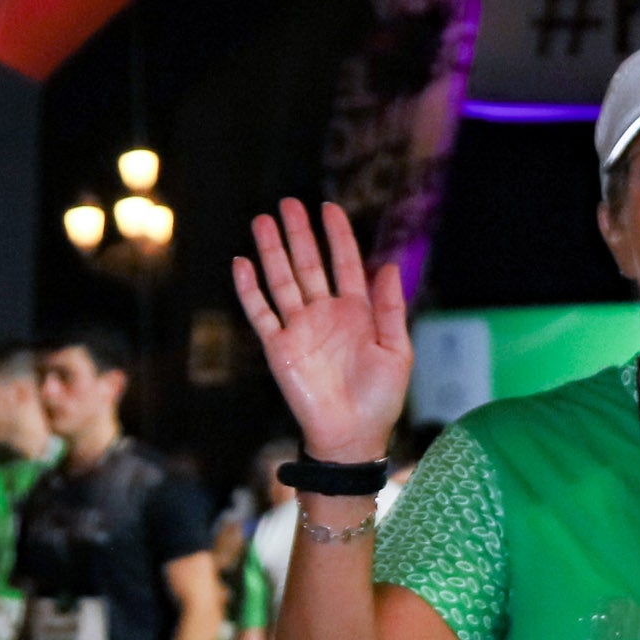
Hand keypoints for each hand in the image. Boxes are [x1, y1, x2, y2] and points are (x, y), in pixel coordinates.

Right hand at [232, 200, 408, 464]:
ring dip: (272, 252)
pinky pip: (261, 313)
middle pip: (308, 264)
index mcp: (356, 312)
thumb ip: (391, 308)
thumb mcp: (397, 350)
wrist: (351, 436)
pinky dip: (250, 289)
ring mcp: (299, 329)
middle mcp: (324, 314)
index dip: (337, 235)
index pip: (345, 263)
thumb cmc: (380, 399)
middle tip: (288, 203)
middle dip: (299, 234)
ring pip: (282, 281)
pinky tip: (243, 263)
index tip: (328, 208)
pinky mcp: (278, 348)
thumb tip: (388, 264)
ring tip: (262, 221)